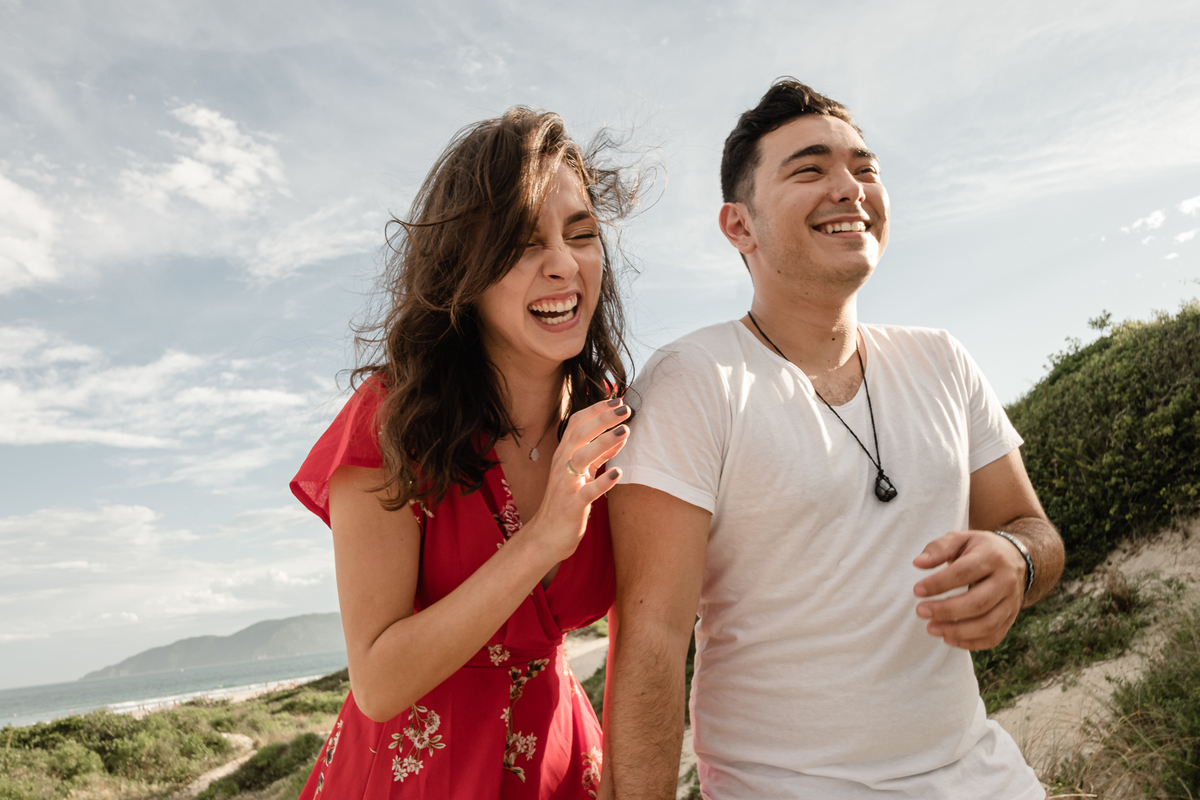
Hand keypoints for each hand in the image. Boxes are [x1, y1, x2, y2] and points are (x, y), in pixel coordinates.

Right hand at [519, 398, 629, 562]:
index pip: (577, 423)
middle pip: (579, 433)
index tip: (617, 399)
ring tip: (624, 431)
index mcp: (564, 454)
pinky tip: (618, 473)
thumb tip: (620, 433)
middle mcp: (562, 465)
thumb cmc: (566, 502)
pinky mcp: (571, 505)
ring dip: (603, 443)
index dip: (596, 409)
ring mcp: (565, 485)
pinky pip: (586, 492)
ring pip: (581, 457)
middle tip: (625, 408)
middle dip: (602, 418)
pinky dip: (602, 482)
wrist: (547, 536)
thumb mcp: (583, 473)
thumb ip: (599, 454)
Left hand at [912, 530, 1026, 649]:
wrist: (1015, 558)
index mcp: (992, 557)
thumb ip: (938, 549)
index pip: (963, 573)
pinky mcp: (1011, 618)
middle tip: (920, 612)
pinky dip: (971, 643)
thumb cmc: (980, 549)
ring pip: (988, 624)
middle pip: (977, 603)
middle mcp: (1006, 581)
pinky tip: (949, 639)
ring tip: (931, 628)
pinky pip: (994, 637)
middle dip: (946, 611)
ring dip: (957, 631)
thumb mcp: (960, 539)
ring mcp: (1012, 602)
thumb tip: (918, 563)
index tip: (917, 590)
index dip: (938, 584)